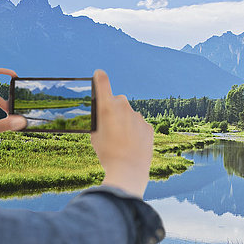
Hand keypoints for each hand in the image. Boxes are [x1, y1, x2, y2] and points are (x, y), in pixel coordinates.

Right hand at [91, 69, 153, 198]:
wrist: (128, 170)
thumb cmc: (107, 153)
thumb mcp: (95, 136)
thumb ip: (99, 122)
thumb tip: (105, 117)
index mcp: (106, 108)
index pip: (103, 83)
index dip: (100, 78)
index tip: (99, 73)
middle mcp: (123, 108)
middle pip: (118, 100)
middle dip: (114, 108)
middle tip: (109, 125)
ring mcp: (137, 116)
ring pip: (129, 114)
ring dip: (125, 121)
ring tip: (121, 140)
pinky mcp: (148, 126)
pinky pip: (138, 124)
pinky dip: (134, 130)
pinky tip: (131, 144)